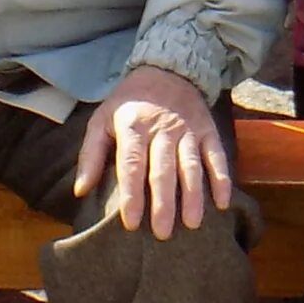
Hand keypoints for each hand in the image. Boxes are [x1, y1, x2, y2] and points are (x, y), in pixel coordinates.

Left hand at [73, 66, 231, 240]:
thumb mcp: (101, 120)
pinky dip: (221, 178)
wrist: (167, 69)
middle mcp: (163, 128)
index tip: (131, 223)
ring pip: (191, 165)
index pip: (132, 164)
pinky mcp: (207, 129)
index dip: (132, 194)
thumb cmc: (129, 102)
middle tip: (162, 234)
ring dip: (193, 195)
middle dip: (163, 203)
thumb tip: (81, 191)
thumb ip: (91, 155)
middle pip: (164, 169)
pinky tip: (222, 201)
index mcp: (133, 126)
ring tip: (192, 223)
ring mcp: (188, 129)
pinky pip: (216, 155)